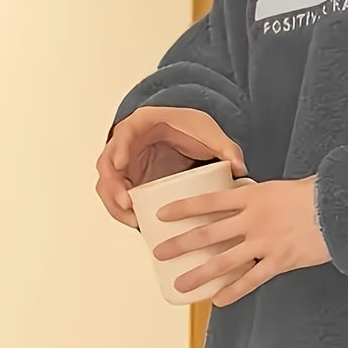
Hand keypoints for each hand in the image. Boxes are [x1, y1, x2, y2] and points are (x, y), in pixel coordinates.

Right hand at [96, 107, 245, 227]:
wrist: (187, 133)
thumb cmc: (191, 128)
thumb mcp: (209, 133)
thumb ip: (226, 147)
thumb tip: (239, 168)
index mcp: (143, 123)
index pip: (124, 133)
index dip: (119, 149)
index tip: (121, 165)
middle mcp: (127, 142)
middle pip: (108, 163)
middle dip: (113, 186)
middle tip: (127, 205)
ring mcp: (125, 162)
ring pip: (108, 184)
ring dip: (115, 204)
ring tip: (134, 221)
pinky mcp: (129, 180)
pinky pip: (118, 196)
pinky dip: (124, 211)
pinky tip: (138, 224)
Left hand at [153, 177, 329, 304]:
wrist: (340, 209)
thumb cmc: (313, 196)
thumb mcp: (278, 189)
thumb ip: (257, 200)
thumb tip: (241, 207)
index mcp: (251, 197)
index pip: (208, 202)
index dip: (182, 208)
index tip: (161, 215)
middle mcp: (252, 220)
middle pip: (208, 233)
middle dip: (180, 244)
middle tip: (159, 253)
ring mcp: (265, 243)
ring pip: (224, 261)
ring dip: (200, 274)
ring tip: (181, 286)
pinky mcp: (279, 262)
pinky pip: (251, 280)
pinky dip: (233, 291)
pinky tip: (218, 300)